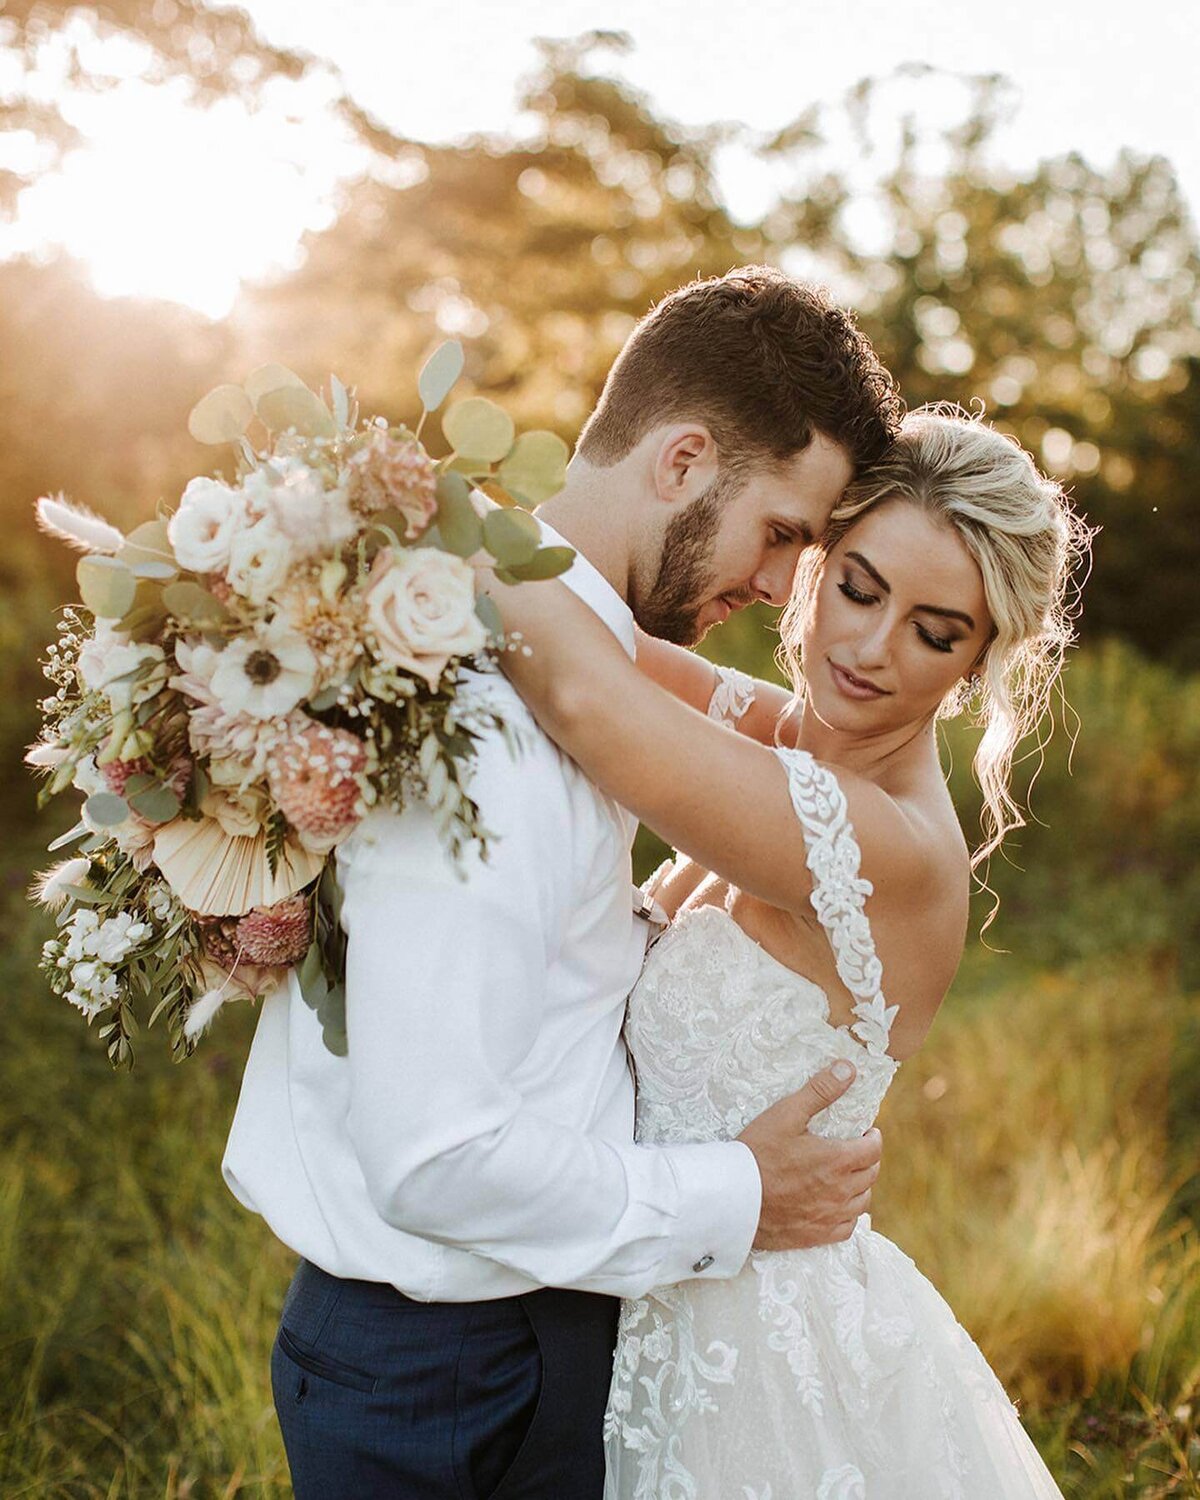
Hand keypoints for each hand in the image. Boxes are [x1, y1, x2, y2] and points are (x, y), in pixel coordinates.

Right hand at [737, 1060, 881, 1250]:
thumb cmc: (757, 1153)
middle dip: (867, 1159)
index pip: (873, 1149)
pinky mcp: (816, 1235)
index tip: (866, 1132)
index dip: (873, 1138)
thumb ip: (820, 1091)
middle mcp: (840, 1191)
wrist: (733, 1199)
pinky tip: (836, 1206)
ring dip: (860, 1186)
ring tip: (847, 1176)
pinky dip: (847, 1215)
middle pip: (870, 1175)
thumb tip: (848, 1069)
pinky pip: (847, 1228)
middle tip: (855, 1150)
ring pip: (861, 1202)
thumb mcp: (786, 1114)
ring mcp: (829, 1216)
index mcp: (837, 1160)